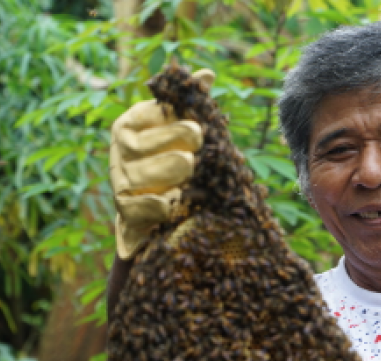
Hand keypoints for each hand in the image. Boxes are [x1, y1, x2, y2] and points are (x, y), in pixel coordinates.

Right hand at [109, 68, 214, 258]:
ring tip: (188, 169)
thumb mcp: (181, 132)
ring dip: (167, 173)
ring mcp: (121, 182)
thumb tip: (206, 74)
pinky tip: (173, 203)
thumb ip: (191, 106)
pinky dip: (157, 204)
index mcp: (131, 124)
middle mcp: (122, 151)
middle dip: (171, 143)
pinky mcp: (126, 212)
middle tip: (195, 147)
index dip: (171, 122)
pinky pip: (137, 206)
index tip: (197, 128)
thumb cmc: (172, 160)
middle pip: (140, 145)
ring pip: (140, 175)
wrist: (155, 212)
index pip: (147, 116)